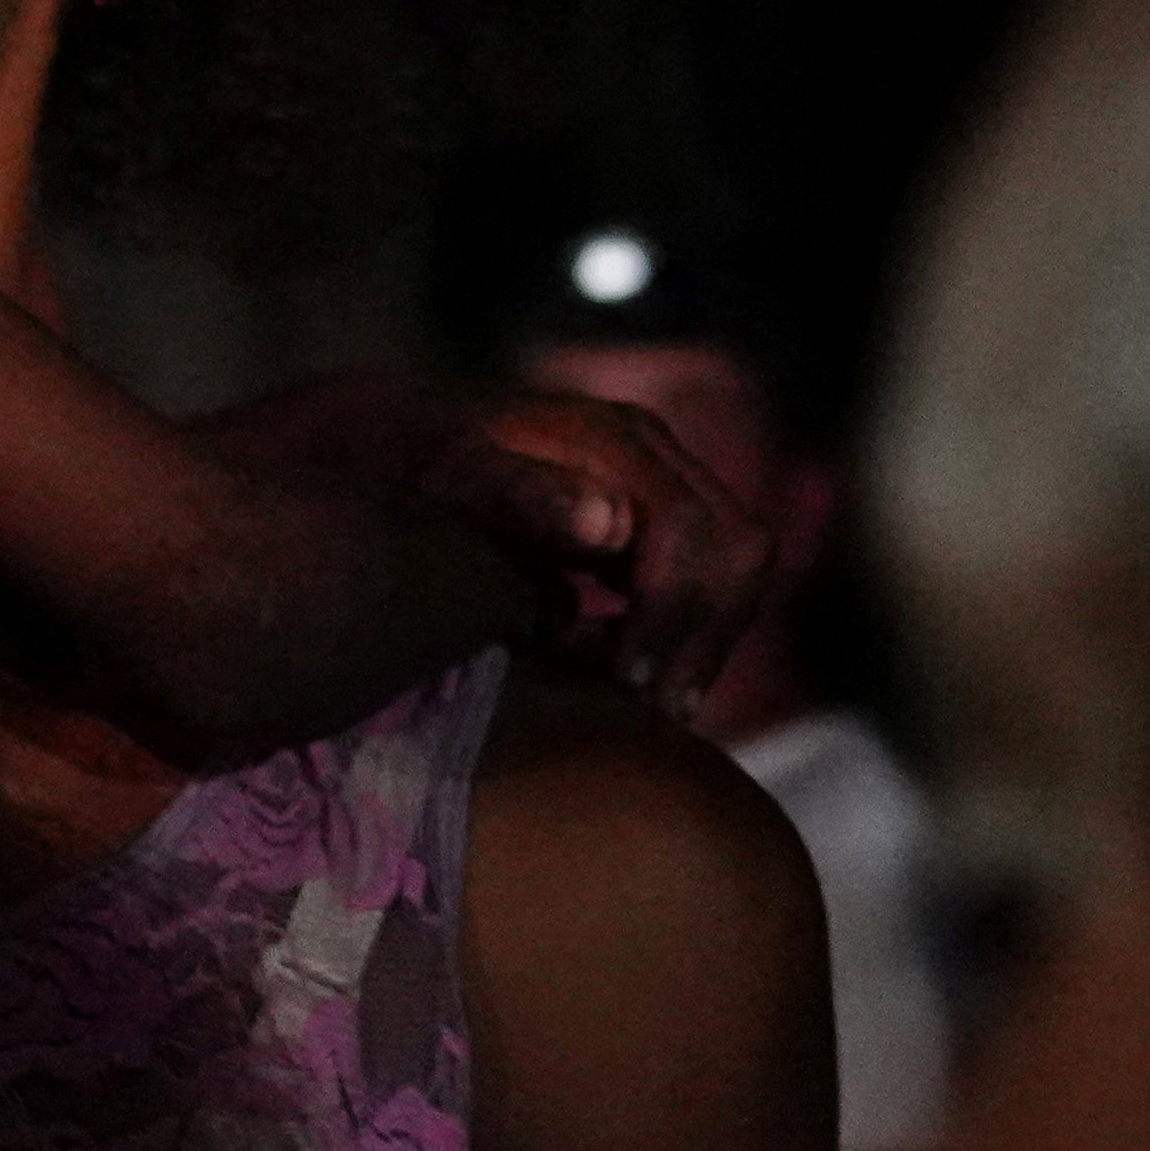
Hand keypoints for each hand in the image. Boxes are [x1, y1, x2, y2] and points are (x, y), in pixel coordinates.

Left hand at [419, 386, 770, 718]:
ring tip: (652, 707)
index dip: (672, 613)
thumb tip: (613, 523)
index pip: (690, 531)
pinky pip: (716, 576)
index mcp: (612, 439)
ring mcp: (664, 475)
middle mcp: (653, 449)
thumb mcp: (458, 491)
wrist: (410, 449)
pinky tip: (642, 679)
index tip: (628, 683)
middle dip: (704, 636)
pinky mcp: (662, 510)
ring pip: (739, 568)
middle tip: (652, 711)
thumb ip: (527, 502)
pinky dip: (693, 632)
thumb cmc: (427, 482)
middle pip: (737, 549)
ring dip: (706, 642)